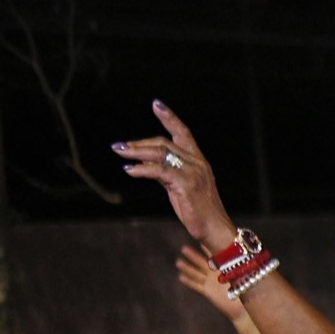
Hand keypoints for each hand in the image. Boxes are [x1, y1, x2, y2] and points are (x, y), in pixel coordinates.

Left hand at [113, 102, 237, 252]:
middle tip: (119, 146)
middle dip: (139, 143)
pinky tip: (130, 170)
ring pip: (160, 153)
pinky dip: (142, 169)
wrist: (215, 229)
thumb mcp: (179, 187)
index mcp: (198, 161)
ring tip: (120, 152)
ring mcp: (193, 173)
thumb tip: (142, 162)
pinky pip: (159, 171)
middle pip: (164, 143)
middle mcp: (197, 163)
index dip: (170, 118)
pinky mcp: (187, 184)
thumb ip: (165, 172)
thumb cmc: (198, 210)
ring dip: (136, 152)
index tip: (157, 104)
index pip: (184, 133)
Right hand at [175, 245, 244, 323]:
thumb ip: (235, 262)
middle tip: (183, 248)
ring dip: (187, 267)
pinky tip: (180, 277)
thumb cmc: (246, 289)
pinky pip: (196, 285)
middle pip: (201, 262)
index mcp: (226, 267)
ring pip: (196, 273)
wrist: (243, 307)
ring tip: (178, 262)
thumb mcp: (241, 273)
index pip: (215, 254)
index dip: (208, 247)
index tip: (200, 239)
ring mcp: (211, 282)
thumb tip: (235, 249)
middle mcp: (217, 273)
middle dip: (193, 255)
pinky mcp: (208, 292)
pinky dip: (188, 281)